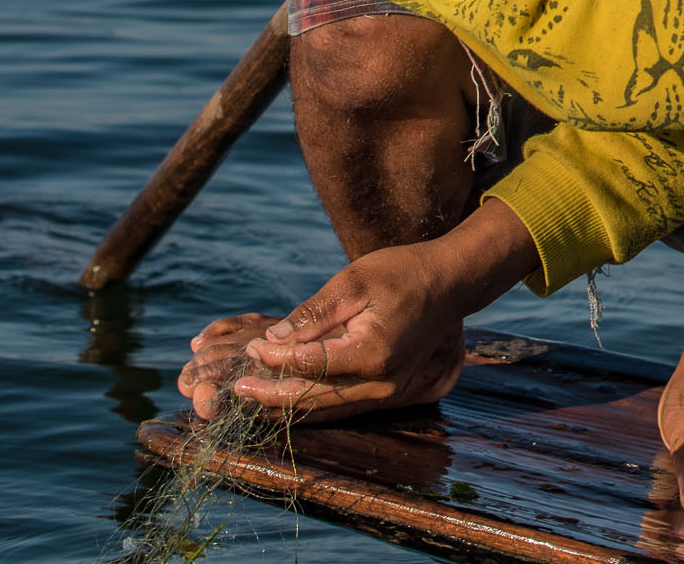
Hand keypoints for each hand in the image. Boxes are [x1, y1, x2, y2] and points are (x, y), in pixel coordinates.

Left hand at [174, 199, 538, 422]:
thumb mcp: (353, 282)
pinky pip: (339, 407)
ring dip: (284, 405)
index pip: (309, 365)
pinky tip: (283, 397)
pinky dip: (309, 404)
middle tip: (234, 387)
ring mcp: (386, 395)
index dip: (274, 360)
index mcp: (372, 354)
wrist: (450, 284)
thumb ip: (311, 317)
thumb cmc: (402, 273)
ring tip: (249, 397)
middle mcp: (380, 385)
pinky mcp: (386, 395)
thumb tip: (269, 344)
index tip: (250, 349)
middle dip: (269, 394)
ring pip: (324, 409)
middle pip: (312, 399)